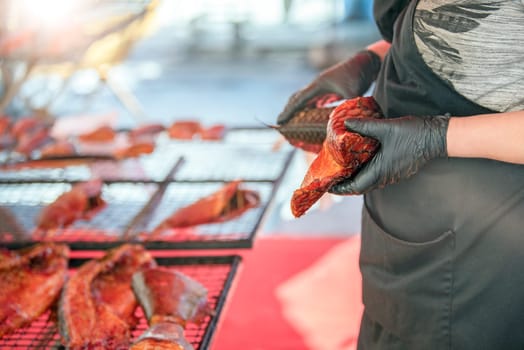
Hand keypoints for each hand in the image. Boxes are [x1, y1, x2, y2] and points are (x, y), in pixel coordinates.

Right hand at [277, 50, 380, 123]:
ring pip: (305, 98)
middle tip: (282, 123)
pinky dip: (308, 107)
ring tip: (292, 121)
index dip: (289, 112)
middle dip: (288, 110)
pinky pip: (314, 99)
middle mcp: (318, 84)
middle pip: (298, 98)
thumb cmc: (358, 76)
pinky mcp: (329, 88)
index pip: (299, 100)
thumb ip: (344, 108)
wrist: (366, 62)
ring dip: (297, 108)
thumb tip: (341, 124)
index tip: (280, 121)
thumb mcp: (352, 94)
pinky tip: (308, 115)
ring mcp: (323, 85)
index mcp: (319, 84)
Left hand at [329, 115, 449, 194]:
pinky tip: (360, 160)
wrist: (437, 136)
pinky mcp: (397, 169)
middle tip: (331, 176)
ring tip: (342, 169)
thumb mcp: (385, 127)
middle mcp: (386, 177)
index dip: (340, 188)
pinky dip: (365, 171)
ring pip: (369, 181)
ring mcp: (392, 174)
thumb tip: (345, 123)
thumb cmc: (413, 133)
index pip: (355, 186)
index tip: (327, 186)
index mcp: (380, 171)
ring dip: (355, 177)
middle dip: (345, 184)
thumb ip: (364, 126)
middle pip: (360, 186)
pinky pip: (377, 175)